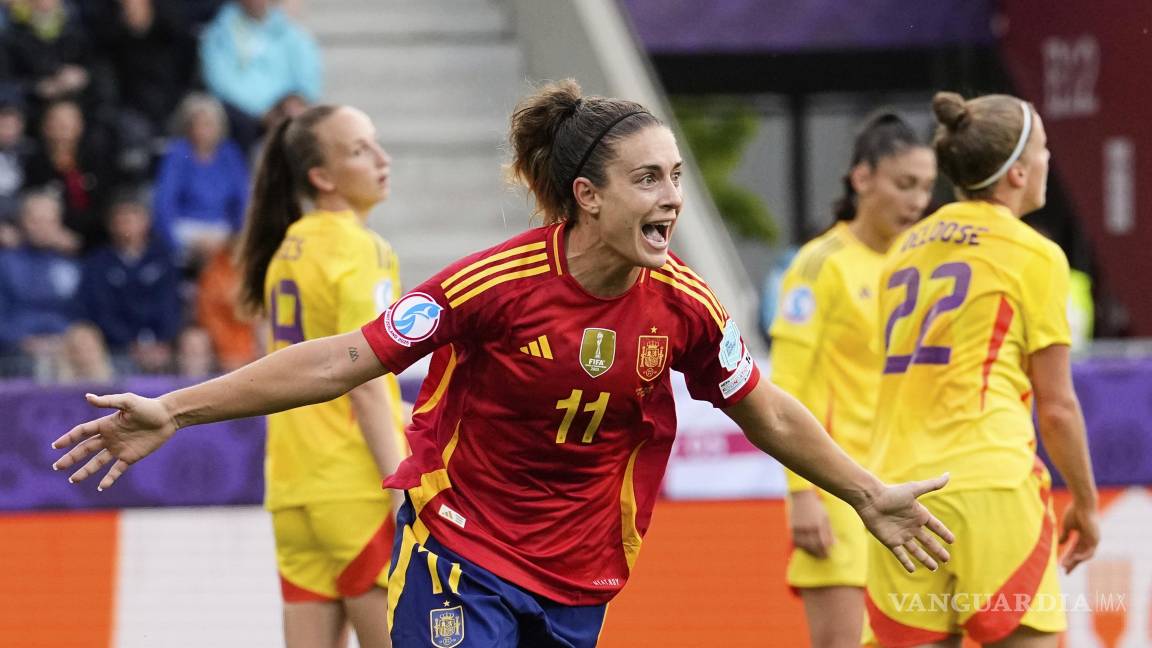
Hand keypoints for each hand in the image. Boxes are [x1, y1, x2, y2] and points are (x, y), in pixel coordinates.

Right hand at [51, 392, 176, 489]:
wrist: (168, 417)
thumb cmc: (148, 407)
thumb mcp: (127, 401)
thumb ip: (108, 402)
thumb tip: (87, 397)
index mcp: (106, 424)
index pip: (82, 432)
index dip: (69, 438)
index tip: (56, 446)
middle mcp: (109, 437)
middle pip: (85, 449)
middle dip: (71, 458)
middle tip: (57, 467)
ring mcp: (119, 448)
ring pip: (97, 462)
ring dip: (85, 471)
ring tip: (72, 480)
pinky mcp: (130, 457)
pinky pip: (116, 470)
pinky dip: (109, 479)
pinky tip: (100, 487)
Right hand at [788, 489, 833, 557]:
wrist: (801, 496)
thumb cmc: (816, 506)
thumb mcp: (825, 517)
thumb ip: (829, 532)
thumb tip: (835, 544)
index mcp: (818, 525)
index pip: (823, 543)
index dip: (826, 551)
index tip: (829, 554)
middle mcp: (808, 528)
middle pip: (814, 546)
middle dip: (819, 553)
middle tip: (824, 557)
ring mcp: (799, 528)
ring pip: (804, 546)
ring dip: (810, 552)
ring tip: (815, 554)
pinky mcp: (792, 528)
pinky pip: (796, 542)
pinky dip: (801, 547)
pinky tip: (806, 548)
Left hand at [855, 474, 954, 572]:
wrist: (870, 500)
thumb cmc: (891, 493)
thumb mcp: (914, 489)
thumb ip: (932, 485)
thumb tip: (948, 474)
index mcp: (919, 514)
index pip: (935, 526)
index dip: (943, 533)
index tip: (952, 541)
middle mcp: (911, 526)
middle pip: (928, 541)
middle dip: (937, 550)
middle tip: (947, 559)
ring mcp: (901, 535)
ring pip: (916, 550)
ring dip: (925, 559)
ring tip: (934, 568)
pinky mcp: (890, 542)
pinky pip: (900, 554)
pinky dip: (906, 562)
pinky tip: (913, 570)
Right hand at [1059, 500, 1098, 573]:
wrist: (1082, 503)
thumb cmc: (1074, 511)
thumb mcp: (1067, 526)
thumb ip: (1064, 535)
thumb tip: (1060, 544)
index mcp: (1083, 536)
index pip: (1075, 550)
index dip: (1068, 557)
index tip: (1062, 565)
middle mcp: (1089, 539)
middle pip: (1080, 555)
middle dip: (1072, 563)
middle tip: (1065, 571)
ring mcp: (1093, 539)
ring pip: (1084, 555)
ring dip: (1075, 561)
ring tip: (1065, 565)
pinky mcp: (1095, 538)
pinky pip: (1089, 551)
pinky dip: (1082, 556)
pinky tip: (1075, 559)